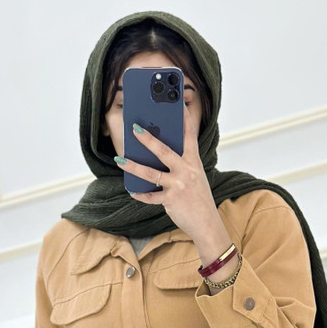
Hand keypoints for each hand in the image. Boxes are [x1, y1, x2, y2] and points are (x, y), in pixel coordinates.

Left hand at [116, 104, 219, 240]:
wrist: (207, 224)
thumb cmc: (199, 200)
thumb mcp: (195, 178)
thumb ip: (181, 166)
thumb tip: (156, 157)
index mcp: (194, 163)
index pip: (189, 136)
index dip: (183, 118)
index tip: (176, 103)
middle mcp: (186, 171)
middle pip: (164, 151)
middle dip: (148, 138)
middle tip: (134, 128)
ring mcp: (178, 186)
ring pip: (151, 173)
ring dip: (133, 166)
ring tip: (120, 159)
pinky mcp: (170, 201)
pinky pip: (150, 197)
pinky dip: (140, 194)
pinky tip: (132, 191)